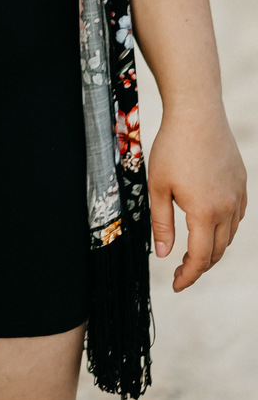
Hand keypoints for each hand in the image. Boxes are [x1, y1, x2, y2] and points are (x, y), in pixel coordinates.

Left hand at [147, 101, 246, 290]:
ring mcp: (237, 196)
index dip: (188, 276)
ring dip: (214, 248)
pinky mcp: (241, 183)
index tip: (176, 285)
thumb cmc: (172, 148)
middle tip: (181, 270)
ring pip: (229, 235)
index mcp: (204, 213)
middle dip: (200, 265)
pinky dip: (225, 229)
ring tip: (194, 250)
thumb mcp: (158, 187)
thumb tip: (163, 255)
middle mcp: (227, 208)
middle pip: (217, 251)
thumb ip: (161, 224)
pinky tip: (211, 225)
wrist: (197, 114)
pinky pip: (237, 216)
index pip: (200, 258)